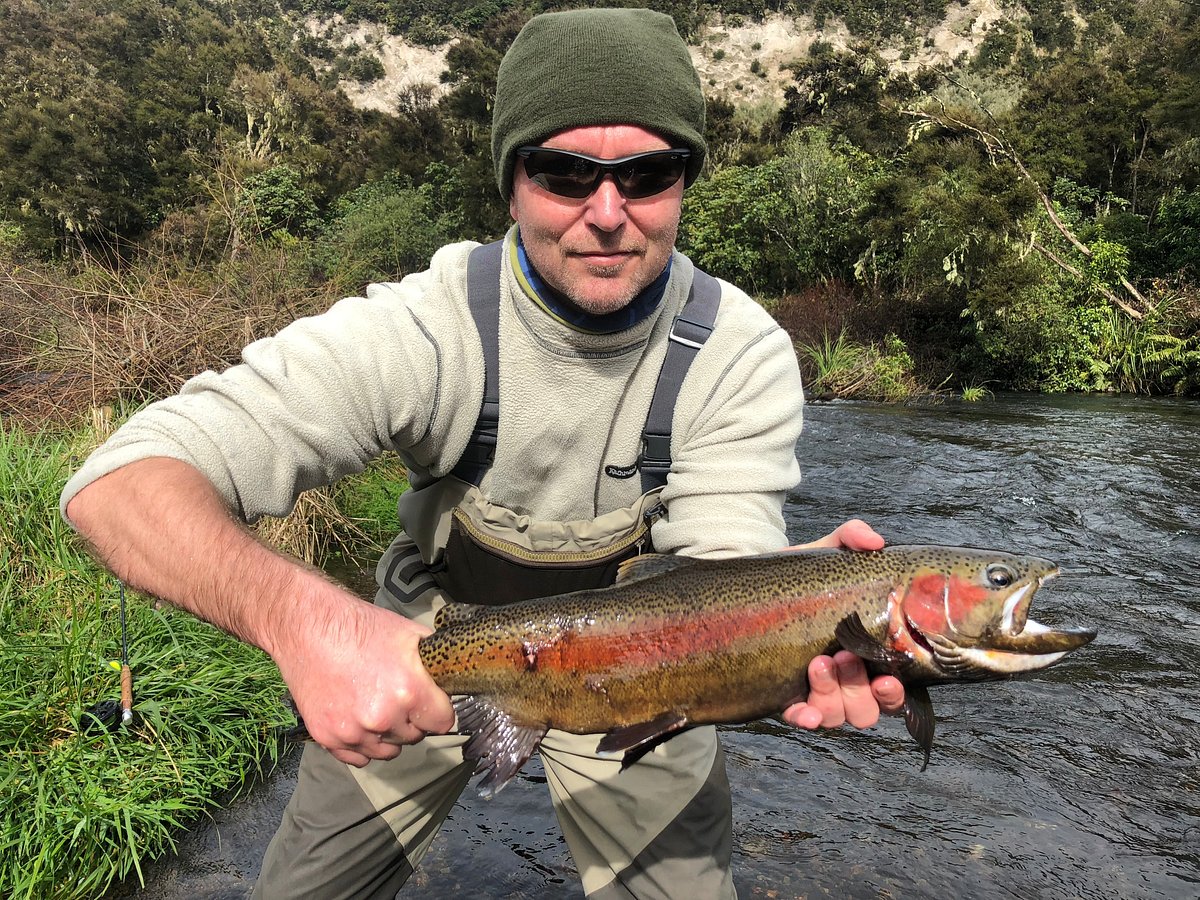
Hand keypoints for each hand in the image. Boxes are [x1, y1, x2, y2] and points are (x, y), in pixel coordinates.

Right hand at [275, 586, 455, 766]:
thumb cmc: (362, 628)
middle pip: (415, 736)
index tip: (431, 703)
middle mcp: (383, 718)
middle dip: (412, 720)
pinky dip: (362, 745)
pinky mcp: (328, 738)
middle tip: (397, 697)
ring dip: (388, 735)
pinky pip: (359, 759)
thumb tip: (454, 680)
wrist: (309, 628)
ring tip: (376, 706)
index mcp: (409, 691)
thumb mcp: (410, 635)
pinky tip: (359, 720)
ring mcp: (353, 731)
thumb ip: (435, 664)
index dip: (439, 710)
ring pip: (388, 751)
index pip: (444, 723)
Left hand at [781, 518, 903, 729]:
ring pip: (838, 716)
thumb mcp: (826, 553)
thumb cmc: (803, 577)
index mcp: (866, 654)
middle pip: (867, 710)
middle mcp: (846, 680)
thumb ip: (851, 538)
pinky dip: (805, 719)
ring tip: (816, 664)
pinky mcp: (785, 697)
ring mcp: (816, 692)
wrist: (756, 588)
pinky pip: (800, 719)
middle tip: (842, 657)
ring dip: (832, 697)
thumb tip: (874, 541)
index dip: (894, 693)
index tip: (886, 677)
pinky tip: (802, 713)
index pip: (892, 689)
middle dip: (857, 689)